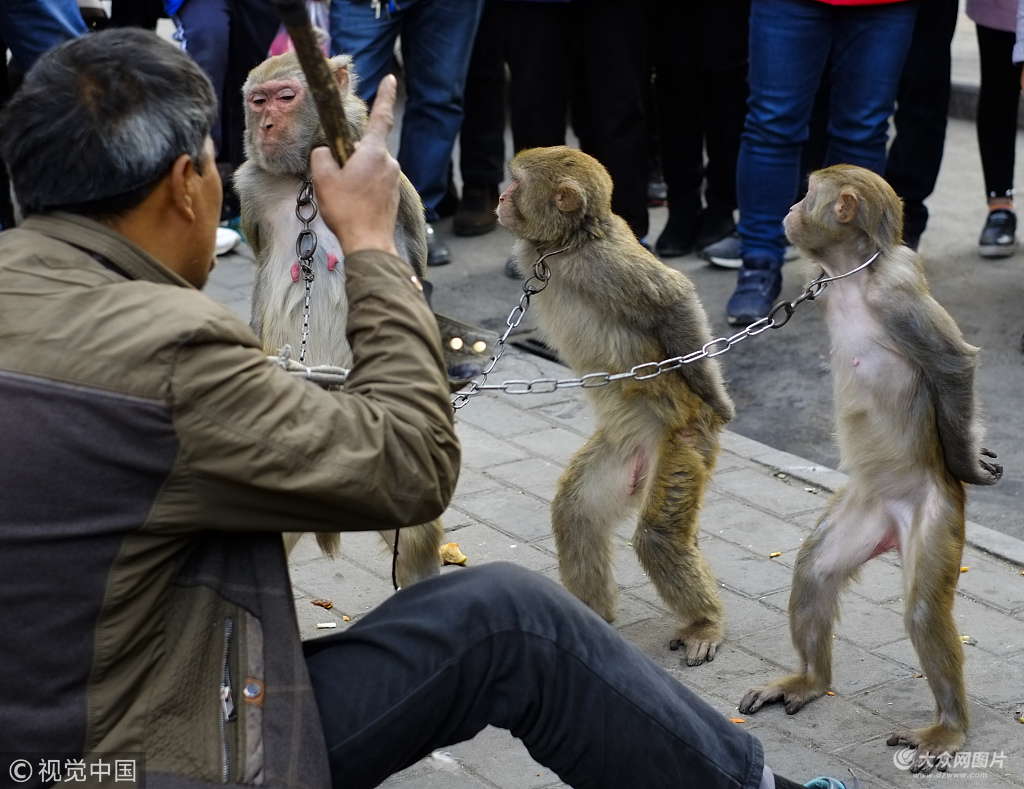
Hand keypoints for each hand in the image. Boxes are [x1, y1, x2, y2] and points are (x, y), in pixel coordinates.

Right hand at [311, 74, 400, 256]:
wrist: (368, 244)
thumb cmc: (346, 210)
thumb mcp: (322, 177)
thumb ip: (322, 156)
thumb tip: (326, 153)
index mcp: (374, 152)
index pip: (381, 116)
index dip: (385, 95)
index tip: (391, 79)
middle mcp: (389, 162)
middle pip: (366, 149)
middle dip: (350, 157)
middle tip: (336, 180)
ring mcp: (393, 180)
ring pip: (368, 168)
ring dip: (354, 176)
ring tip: (343, 198)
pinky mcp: (392, 196)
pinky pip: (373, 184)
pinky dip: (361, 190)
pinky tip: (352, 206)